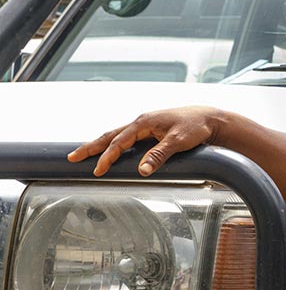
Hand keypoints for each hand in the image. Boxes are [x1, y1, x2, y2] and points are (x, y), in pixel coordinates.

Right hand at [67, 106, 222, 176]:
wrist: (210, 119)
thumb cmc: (195, 127)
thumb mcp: (178, 142)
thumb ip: (159, 155)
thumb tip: (141, 170)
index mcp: (145, 122)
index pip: (120, 141)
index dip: (107, 156)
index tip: (97, 170)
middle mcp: (142, 122)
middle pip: (111, 135)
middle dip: (91, 146)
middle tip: (72, 157)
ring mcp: (146, 125)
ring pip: (118, 135)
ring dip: (101, 144)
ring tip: (84, 153)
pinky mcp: (152, 130)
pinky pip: (127, 137)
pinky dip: (114, 144)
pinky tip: (111, 151)